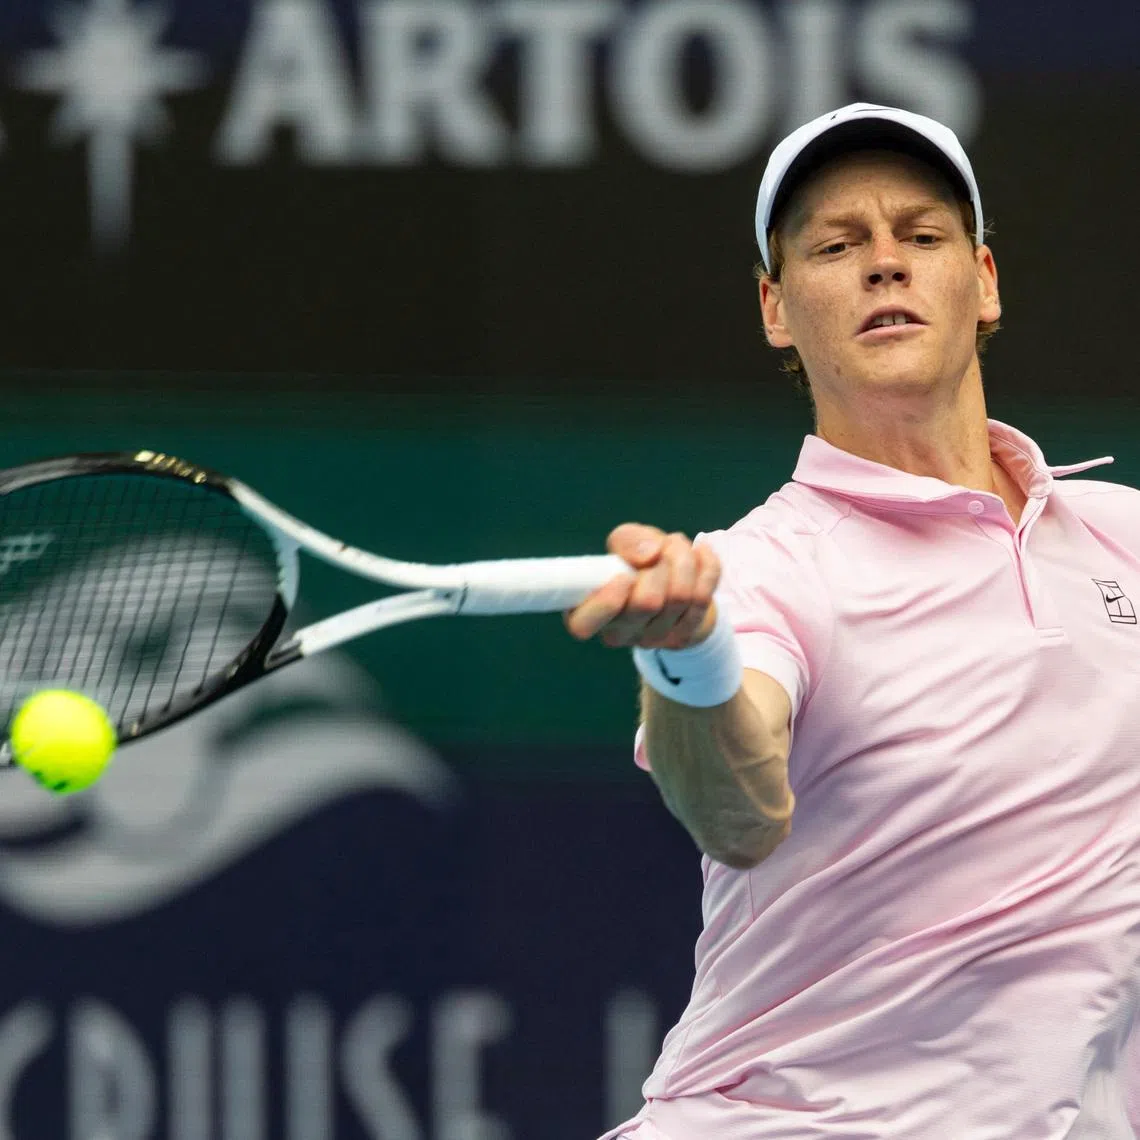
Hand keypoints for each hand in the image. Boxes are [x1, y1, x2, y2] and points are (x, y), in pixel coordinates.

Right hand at [565, 523, 720, 648]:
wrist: (674, 581)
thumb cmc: (637, 562)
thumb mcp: (625, 542)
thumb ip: (628, 541)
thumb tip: (650, 555)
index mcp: (588, 612)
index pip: (583, 625)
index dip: (606, 602)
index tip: (624, 577)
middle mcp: (617, 632)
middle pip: (646, 602)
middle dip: (660, 563)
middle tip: (660, 550)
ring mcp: (652, 639)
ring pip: (680, 597)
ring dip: (683, 559)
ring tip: (677, 547)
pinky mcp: (684, 636)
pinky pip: (704, 597)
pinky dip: (706, 566)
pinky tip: (700, 555)